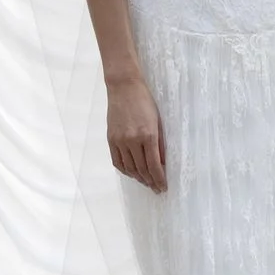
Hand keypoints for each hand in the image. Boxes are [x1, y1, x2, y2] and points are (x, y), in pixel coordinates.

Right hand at [107, 74, 166, 192]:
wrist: (124, 87)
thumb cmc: (145, 101)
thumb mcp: (158, 121)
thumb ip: (159, 143)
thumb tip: (161, 163)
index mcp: (148, 135)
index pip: (154, 165)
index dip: (159, 179)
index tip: (163, 187)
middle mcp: (132, 140)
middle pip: (142, 169)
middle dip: (150, 181)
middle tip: (156, 188)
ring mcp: (120, 140)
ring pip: (129, 168)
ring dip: (138, 178)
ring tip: (146, 182)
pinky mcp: (111, 139)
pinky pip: (117, 161)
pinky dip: (125, 170)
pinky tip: (132, 173)